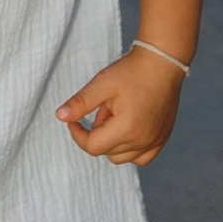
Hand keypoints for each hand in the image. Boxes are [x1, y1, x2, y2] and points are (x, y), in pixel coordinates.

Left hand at [55, 49, 181, 166]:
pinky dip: (130, 150)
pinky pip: (141, 158)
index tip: (74, 120)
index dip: (78, 134)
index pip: (92, 146)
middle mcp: (142, 141)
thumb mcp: (102, 83)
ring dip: (112, 142)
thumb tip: (60, 116)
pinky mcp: (162, 140)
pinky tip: (128, 129)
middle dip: (97, 133)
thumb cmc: (131, 72)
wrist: (162, 63)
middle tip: (104, 108)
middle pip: (106, 152)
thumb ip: (80, 103)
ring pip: (122, 158)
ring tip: (117, 114)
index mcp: (126, 128)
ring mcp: (154, 142)